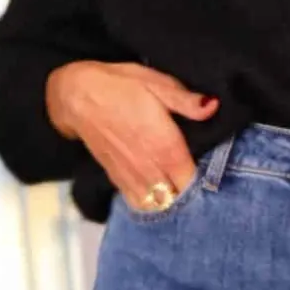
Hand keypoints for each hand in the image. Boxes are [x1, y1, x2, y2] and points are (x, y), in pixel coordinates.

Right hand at [46, 60, 218, 208]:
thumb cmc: (119, 86)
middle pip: (179, 198)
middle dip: (190, 193)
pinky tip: (158, 191)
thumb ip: (186, 101)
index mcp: (166, 146)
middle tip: (197, 179)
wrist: (76, 96)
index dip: (205, 181)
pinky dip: (151, 203)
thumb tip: (213, 106)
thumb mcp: (156, 83)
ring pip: (160, 206)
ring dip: (171, 200)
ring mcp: (132, 177)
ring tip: (178, 187)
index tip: (210, 170)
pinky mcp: (117, 180)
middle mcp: (151, 168)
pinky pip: (139, 204)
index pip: (194, 181)